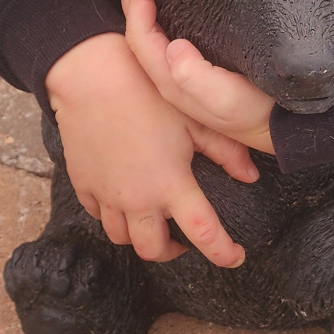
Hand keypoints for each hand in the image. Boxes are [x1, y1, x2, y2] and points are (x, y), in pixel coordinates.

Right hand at [44, 33, 257, 265]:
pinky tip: (124, 200)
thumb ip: (226, 151)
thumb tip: (250, 175)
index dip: (223, 253)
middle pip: (153, 250)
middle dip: (172, 252)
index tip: (235, 257)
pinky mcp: (83, 183)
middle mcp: (137, 198)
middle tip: (184, 241)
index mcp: (170, 184)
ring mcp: (106, 194)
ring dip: (140, 236)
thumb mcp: (195, 118)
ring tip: (154, 222)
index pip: (203, 234)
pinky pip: (98, 214)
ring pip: (121, 238)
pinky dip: (113, 216)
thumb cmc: (147, 91)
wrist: (91, 76)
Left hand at [121, 0, 276, 154]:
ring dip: (143, 0)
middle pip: (139, 32)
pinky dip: (160, 11)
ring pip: (151, 33)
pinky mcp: (199, 68)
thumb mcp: (227, 100)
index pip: (142, 36)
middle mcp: (172, 77)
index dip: (138, 1)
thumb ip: (195, 77)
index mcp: (172, 81)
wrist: (284, 128)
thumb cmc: (258, 113)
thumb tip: (172, 46)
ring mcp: (184, 73)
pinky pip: (167, 35)